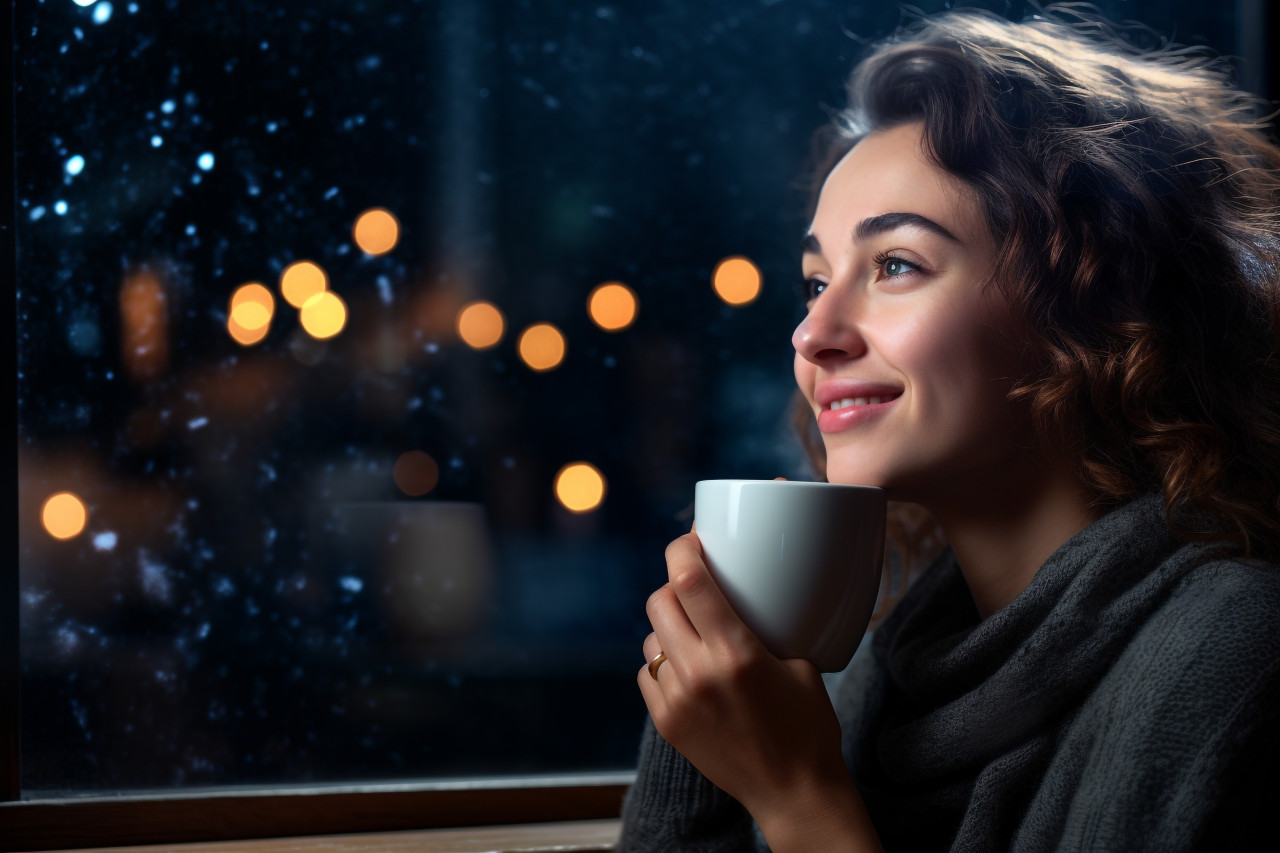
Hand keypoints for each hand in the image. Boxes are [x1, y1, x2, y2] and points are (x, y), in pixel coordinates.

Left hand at [638, 530, 866, 843]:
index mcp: (737, 653)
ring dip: (667, 628)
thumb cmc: (809, 726)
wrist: (794, 792)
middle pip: (660, 602)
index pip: (689, 581)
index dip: (682, 550)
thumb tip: (749, 587)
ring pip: (650, 639)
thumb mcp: (801, 663)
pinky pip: (647, 674)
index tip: (691, 540)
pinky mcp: (665, 724)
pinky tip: (686, 668)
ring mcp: (677, 701)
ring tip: (693, 633)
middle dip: (673, 585)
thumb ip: (765, 626)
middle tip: (693, 585)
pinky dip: (661, 663)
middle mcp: (699, 674)